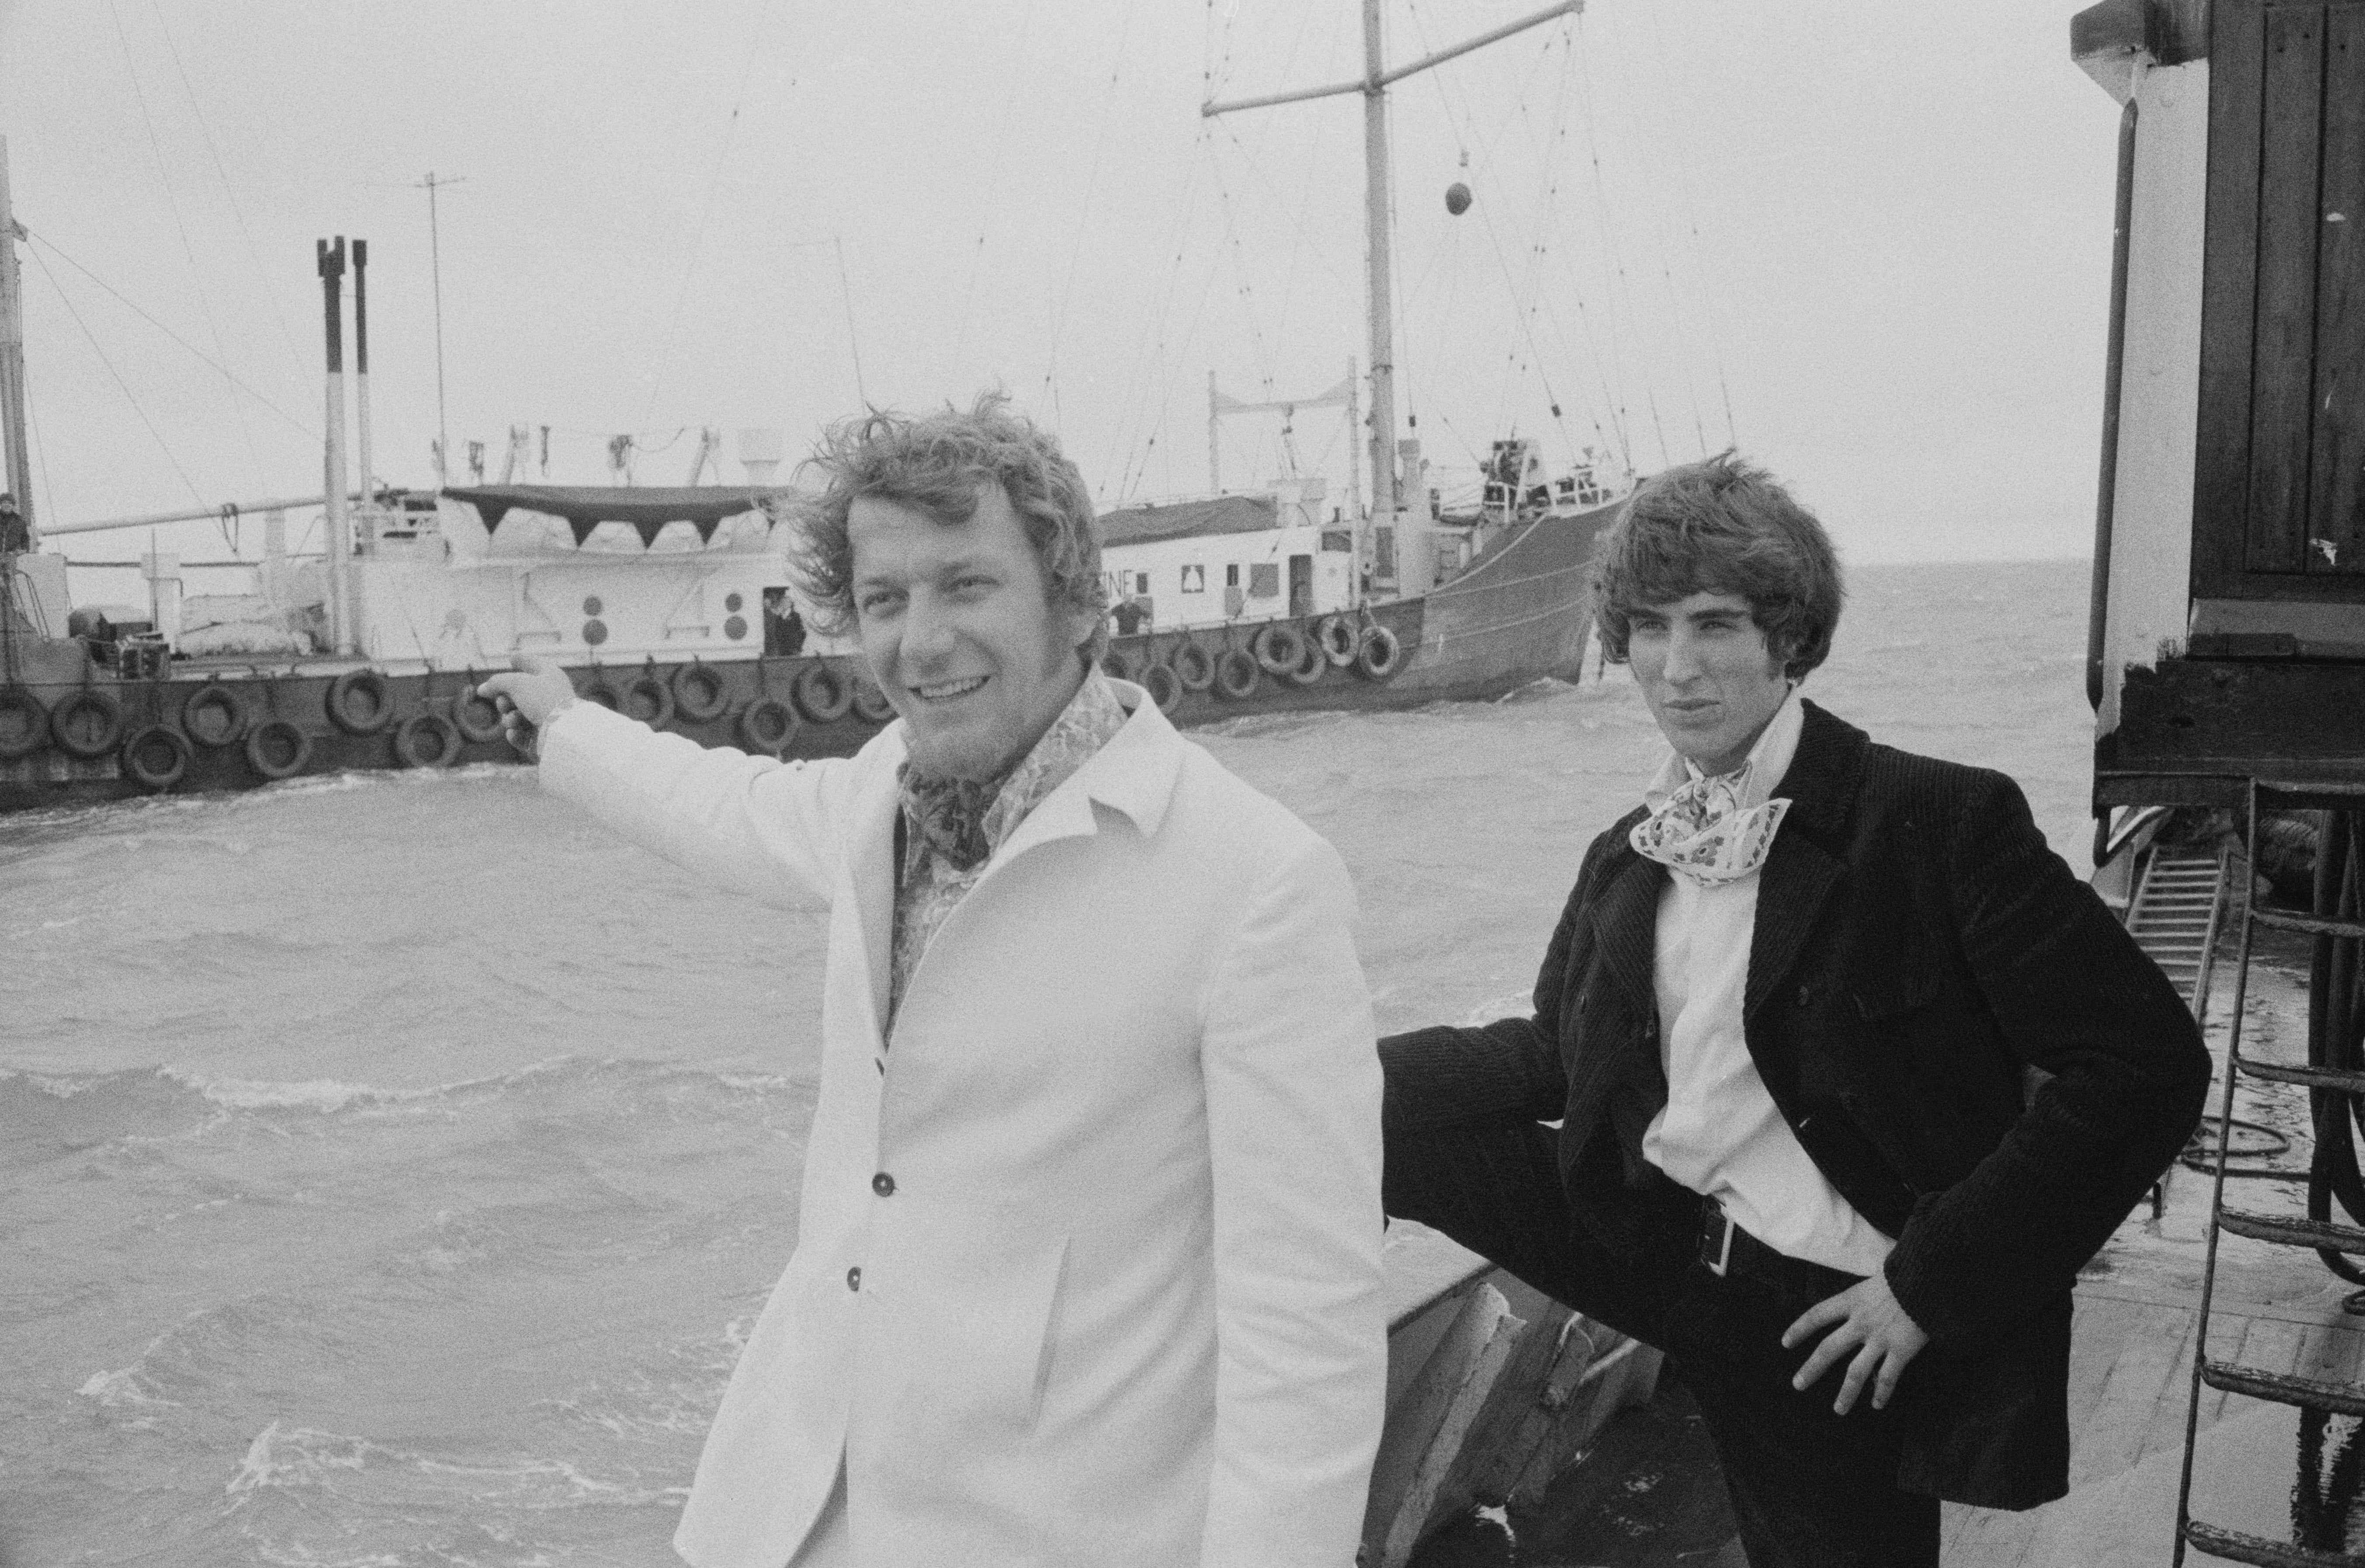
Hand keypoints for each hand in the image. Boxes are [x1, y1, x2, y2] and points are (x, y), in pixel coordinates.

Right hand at [475, 652, 577, 757]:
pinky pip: (519, 734)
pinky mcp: (540, 739)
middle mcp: (548, 696)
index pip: (533, 664)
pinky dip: (515, 733)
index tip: (512, 658)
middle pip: (517, 694)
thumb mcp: (517, 683)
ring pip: (515, 716)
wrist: (562, 732)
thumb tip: (482, 689)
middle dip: (504, 699)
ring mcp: (545, 718)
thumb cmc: (543, 700)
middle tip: (504, 704)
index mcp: (549, 676)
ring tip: (514, 720)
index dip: (522, 660)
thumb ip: (496, 682)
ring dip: (509, 718)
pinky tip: (515, 733)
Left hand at [1780, 1270, 1928, 1414]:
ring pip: (1856, 1372)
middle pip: (1829, 1349)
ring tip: (1838, 1410)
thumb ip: (1865, 1294)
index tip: (1785, 1342)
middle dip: (1812, 1369)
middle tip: (1798, 1384)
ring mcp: (1880, 1339)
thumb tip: (1864, 1302)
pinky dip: (1881, 1392)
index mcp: (1851, 1300)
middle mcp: (1860, 1322)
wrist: (1929, 1280)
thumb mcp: (1876, 1278)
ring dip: (1845, 1393)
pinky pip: (1888, 1377)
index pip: (1816, 1315)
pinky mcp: (1901, 1350)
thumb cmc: (1904, 1275)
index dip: (1799, 1329)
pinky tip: (1876, 1405)